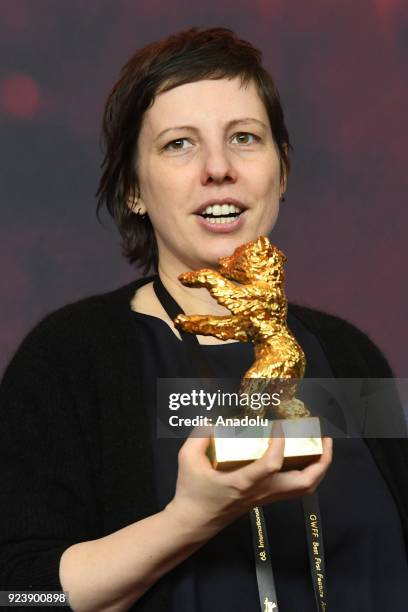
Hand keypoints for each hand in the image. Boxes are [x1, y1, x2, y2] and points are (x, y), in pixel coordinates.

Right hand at [166, 426, 332, 537]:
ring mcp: (266, 497)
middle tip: (323, 436)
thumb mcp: (187, 459)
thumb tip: (213, 420)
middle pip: (303, 483)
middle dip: (321, 459)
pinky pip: (296, 488)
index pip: (271, 464)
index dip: (280, 442)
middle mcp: (261, 492)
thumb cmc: (191, 492)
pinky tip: (304, 456)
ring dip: (319, 467)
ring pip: (305, 488)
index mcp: (243, 482)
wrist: (193, 522)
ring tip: (322, 445)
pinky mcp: (266, 498)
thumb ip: (199, 436)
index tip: (278, 423)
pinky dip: (308, 472)